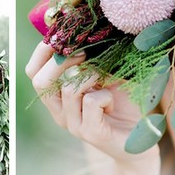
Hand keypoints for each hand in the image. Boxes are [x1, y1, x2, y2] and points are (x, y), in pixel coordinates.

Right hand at [25, 41, 149, 162]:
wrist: (141, 141)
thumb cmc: (124, 105)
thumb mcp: (106, 76)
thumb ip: (92, 60)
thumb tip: (83, 32)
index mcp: (58, 99)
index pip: (33, 72)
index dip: (42, 52)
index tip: (62, 36)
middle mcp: (60, 113)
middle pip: (39, 81)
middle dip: (61, 60)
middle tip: (84, 52)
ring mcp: (73, 125)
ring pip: (68, 89)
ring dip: (91, 77)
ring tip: (107, 83)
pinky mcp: (90, 133)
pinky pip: (91, 102)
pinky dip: (106, 96)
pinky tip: (113, 103)